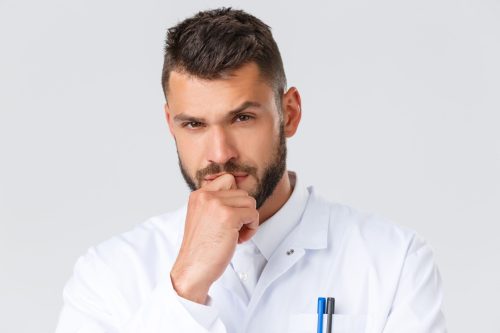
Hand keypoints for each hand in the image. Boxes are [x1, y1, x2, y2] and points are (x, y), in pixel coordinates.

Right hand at [170, 173, 258, 303]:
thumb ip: (215, 204)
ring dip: (248, 220)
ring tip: (236, 235)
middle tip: (233, 230)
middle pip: (242, 193)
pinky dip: (252, 228)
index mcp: (198, 195)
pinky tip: (239, 240)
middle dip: (242, 212)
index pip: (228, 180)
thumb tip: (240, 196)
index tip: (230, 217)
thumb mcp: (202, 218)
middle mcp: (206, 196)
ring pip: (250, 202)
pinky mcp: (229, 216)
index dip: (234, 198)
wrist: (192, 270)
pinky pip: (253, 214)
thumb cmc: (200, 249)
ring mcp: (217, 205)